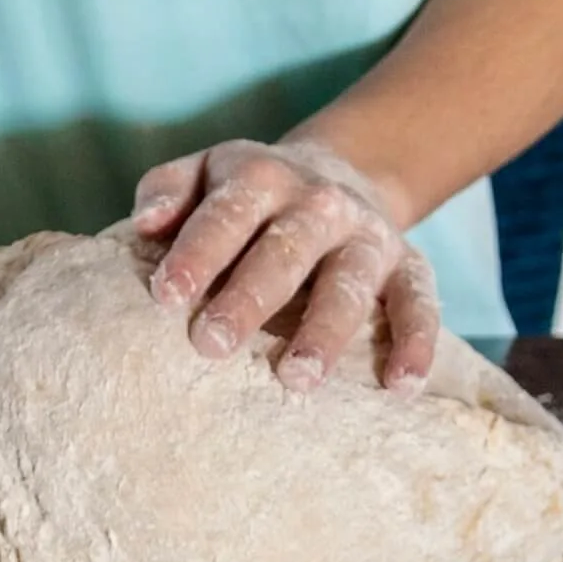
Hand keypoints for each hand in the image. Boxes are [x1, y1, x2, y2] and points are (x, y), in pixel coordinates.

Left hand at [131, 139, 438, 392]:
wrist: (341, 176)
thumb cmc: (251, 197)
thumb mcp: (206, 175)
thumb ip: (168, 190)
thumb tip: (143, 224)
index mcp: (263, 179)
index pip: (227, 213)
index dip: (197, 253)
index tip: (165, 297)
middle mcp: (320, 204)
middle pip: (284, 251)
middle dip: (249, 298)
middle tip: (211, 345)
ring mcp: (368, 238)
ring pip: (348, 283)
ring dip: (324, 331)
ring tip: (296, 378)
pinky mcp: (410, 268)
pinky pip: (419, 304)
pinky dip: (416, 343)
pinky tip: (400, 387)